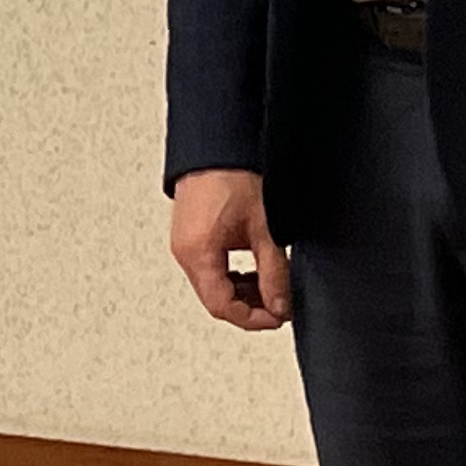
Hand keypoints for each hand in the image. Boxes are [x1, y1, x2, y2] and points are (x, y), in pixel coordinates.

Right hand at [168, 169, 290, 331]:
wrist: (217, 147)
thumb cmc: (232, 176)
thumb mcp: (264, 229)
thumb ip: (274, 272)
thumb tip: (281, 304)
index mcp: (198, 253)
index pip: (223, 307)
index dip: (253, 319)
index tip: (277, 317)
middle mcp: (185, 252)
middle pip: (215, 300)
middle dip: (249, 307)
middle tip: (277, 304)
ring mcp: (184, 244)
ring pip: (212, 286)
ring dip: (241, 292)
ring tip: (268, 285)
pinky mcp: (188, 236)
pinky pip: (207, 269)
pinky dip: (230, 276)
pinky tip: (250, 269)